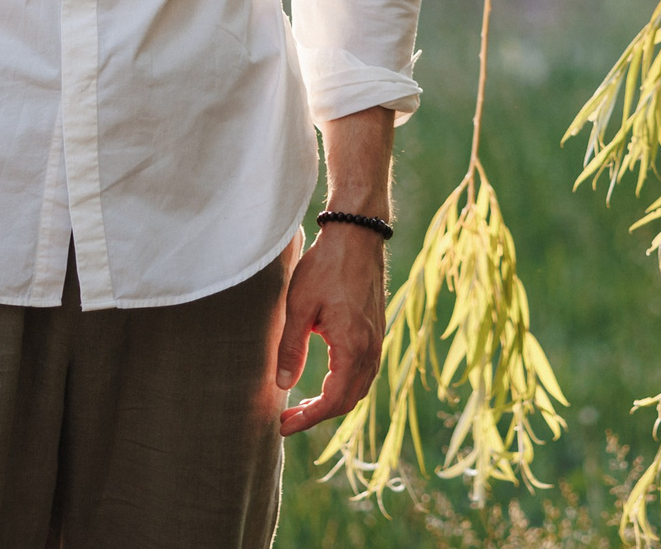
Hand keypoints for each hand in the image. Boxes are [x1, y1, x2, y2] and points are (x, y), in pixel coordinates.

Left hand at [276, 221, 386, 435]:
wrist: (357, 234)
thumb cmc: (325, 266)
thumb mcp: (299, 306)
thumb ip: (291, 348)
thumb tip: (282, 384)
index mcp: (353, 345)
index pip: (334, 400)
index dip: (309, 418)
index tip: (285, 425)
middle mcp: (371, 348)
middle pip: (349, 400)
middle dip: (319, 415)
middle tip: (288, 418)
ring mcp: (377, 339)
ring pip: (360, 387)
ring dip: (334, 402)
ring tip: (305, 405)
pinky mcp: (377, 330)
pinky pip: (365, 371)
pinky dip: (346, 386)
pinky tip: (327, 381)